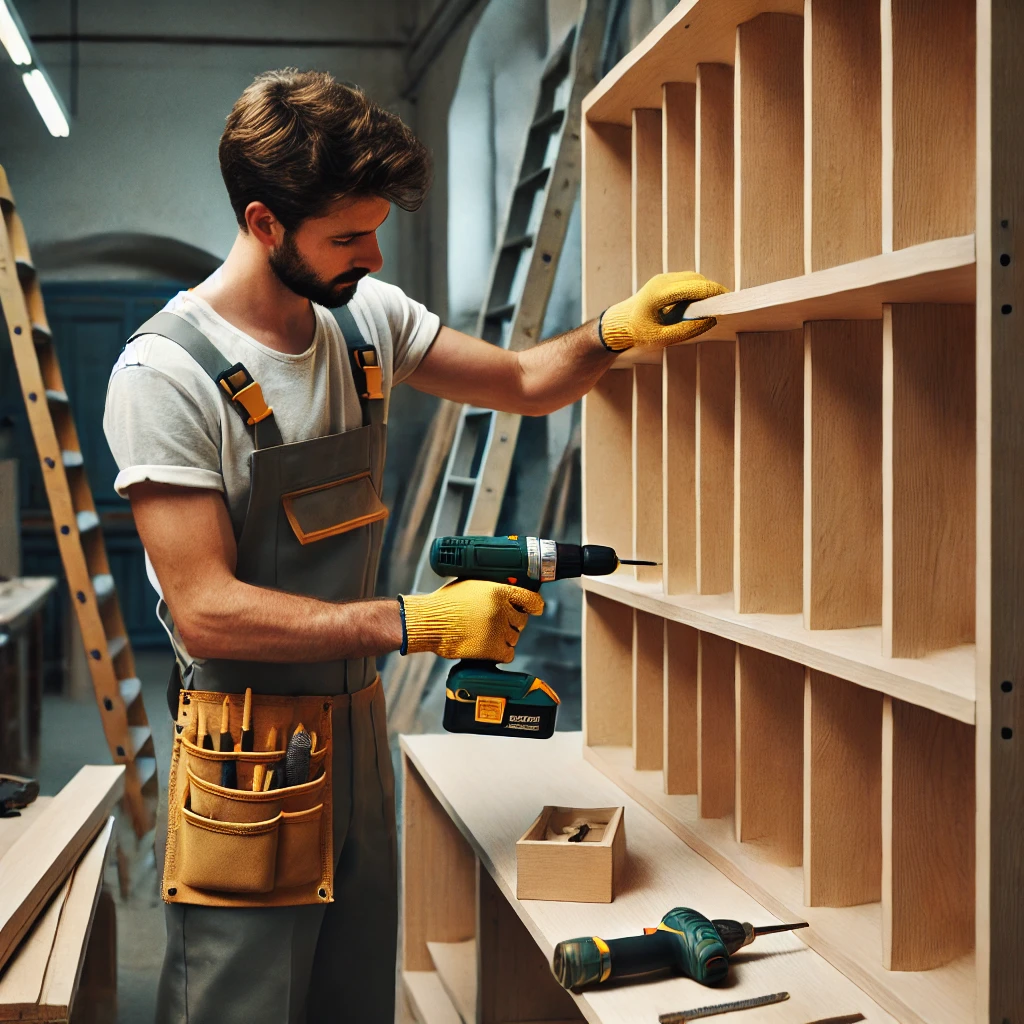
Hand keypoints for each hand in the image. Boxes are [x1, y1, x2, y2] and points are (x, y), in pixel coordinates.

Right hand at [399, 580, 543, 662]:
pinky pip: (508, 654)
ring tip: (484, 634)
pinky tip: (488, 648)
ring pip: (514, 638)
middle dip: (511, 622)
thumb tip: (509, 593)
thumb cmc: (445, 603)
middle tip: (494, 623)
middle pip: (521, 621)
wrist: (428, 621)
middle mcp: (501, 610)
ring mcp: (497, 630)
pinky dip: (501, 653)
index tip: (535, 609)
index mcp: (498, 591)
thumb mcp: (471, 584)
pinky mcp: (491, 649)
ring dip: (503, 638)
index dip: (535, 605)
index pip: (530, 599)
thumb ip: (492, 588)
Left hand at [599, 271, 727, 350]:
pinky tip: (700, 307)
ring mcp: (663, 279)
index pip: (696, 287)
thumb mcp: (662, 338)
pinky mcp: (665, 282)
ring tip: (714, 308)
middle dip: (713, 292)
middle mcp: (663, 280)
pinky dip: (697, 292)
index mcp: (660, 292)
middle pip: (698, 280)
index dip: (716, 294)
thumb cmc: (638, 333)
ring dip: (705, 291)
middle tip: (727, 307)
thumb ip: (687, 330)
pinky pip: (687, 282)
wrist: (617, 325)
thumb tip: (711, 319)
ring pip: (694, 279)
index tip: (731, 303)